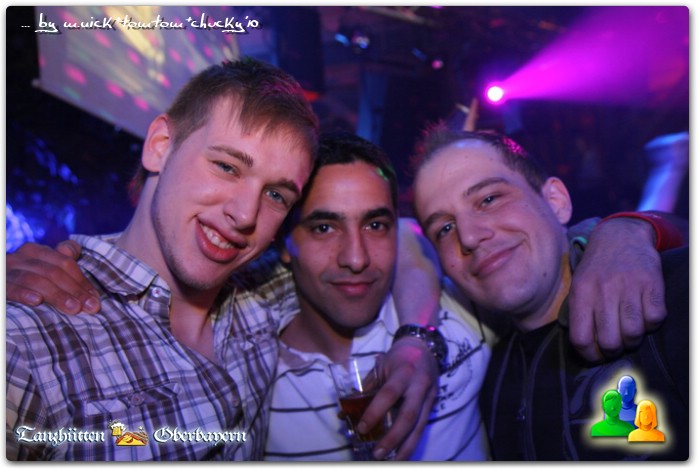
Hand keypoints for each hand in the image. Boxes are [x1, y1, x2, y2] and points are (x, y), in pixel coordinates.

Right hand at [6, 241, 99, 313]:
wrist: (3, 286)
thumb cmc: (23, 282)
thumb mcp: (43, 270)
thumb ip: (60, 259)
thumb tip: (72, 250)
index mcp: (35, 251)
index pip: (66, 263)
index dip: (82, 281)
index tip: (95, 300)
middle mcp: (20, 257)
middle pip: (54, 271)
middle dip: (75, 290)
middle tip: (90, 308)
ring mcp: (6, 269)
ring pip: (35, 279)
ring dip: (56, 294)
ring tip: (73, 309)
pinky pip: (9, 287)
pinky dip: (23, 293)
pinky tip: (37, 302)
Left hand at [359, 337, 437, 459]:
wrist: (424, 346)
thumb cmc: (397, 357)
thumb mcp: (381, 365)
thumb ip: (368, 387)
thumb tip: (347, 412)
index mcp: (404, 372)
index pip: (389, 394)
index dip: (375, 412)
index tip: (362, 428)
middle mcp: (419, 385)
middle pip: (408, 416)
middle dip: (393, 438)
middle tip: (377, 454)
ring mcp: (429, 395)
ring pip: (420, 426)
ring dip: (406, 447)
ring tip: (392, 462)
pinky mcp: (433, 404)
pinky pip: (423, 426)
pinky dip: (412, 442)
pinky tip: (403, 454)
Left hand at [568, 218, 665, 361]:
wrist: (619, 236)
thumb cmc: (596, 268)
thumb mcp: (578, 286)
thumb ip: (579, 314)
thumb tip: (585, 348)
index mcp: (581, 294)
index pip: (581, 339)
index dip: (589, 355)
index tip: (596, 356)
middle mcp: (603, 291)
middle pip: (610, 341)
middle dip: (613, 351)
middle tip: (615, 345)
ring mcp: (629, 287)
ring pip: (634, 333)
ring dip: (633, 340)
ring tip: (630, 332)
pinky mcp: (652, 283)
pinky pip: (655, 319)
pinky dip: (652, 323)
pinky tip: (644, 315)